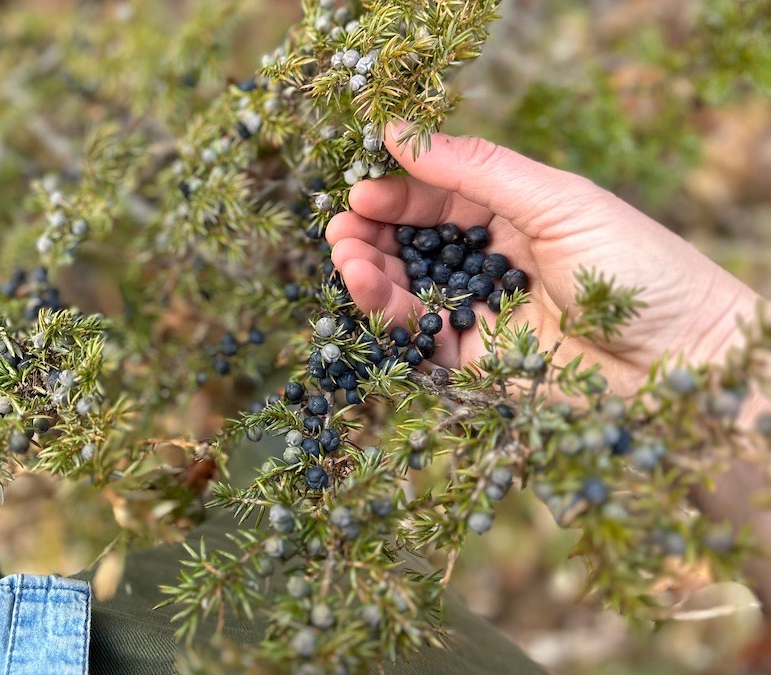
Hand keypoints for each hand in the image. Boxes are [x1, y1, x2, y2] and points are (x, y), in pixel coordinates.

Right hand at [326, 123, 761, 394]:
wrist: (682, 364)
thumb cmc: (637, 268)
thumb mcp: (556, 200)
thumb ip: (474, 168)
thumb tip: (397, 130)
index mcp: (515, 214)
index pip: (438, 198)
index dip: (396, 194)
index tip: (359, 191)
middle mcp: (492, 262)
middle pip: (412, 243)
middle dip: (371, 234)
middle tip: (342, 230)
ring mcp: (481, 312)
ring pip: (406, 288)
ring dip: (368, 272)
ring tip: (348, 258)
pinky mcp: (473, 363)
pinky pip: (416, 336)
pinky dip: (386, 314)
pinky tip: (369, 291)